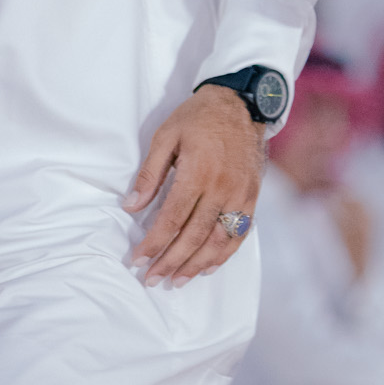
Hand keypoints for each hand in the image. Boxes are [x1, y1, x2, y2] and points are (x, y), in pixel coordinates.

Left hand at [125, 85, 265, 287]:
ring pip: (218, 240)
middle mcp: (222, 188)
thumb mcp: (166, 136)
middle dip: (171, 261)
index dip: (154, 243)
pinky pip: (239, 233)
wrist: (241, 104)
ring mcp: (240, 195)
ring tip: (177, 280)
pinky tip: (207, 267)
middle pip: (194, 236)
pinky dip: (224, 254)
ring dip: (196, 265)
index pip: (172, 218)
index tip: (138, 259)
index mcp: (198, 172)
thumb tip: (131, 206)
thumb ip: (149, 173)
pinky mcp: (252, 197)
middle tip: (152, 278)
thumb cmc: (198, 117)